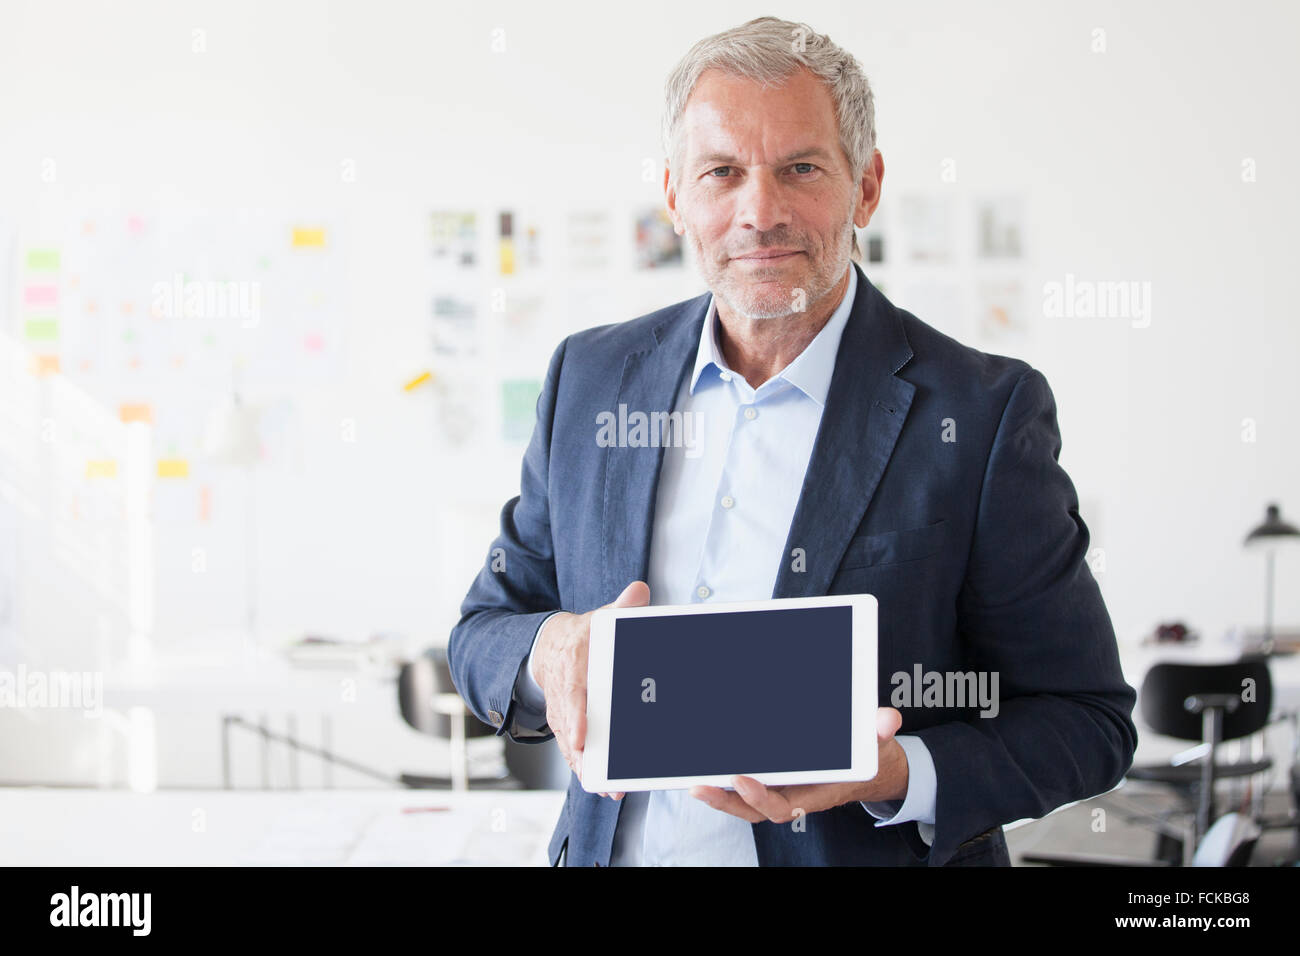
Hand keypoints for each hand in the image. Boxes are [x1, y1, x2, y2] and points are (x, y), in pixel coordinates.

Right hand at [533, 580, 649, 798]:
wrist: (548, 647)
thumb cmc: (580, 636)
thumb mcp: (597, 618)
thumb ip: (619, 608)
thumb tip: (638, 592)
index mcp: (571, 664)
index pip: (570, 693)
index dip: (575, 716)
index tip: (580, 737)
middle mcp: (562, 693)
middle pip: (570, 727)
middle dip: (583, 753)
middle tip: (598, 774)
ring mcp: (560, 713)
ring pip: (571, 745)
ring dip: (587, 768)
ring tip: (609, 788)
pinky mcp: (564, 726)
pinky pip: (573, 751)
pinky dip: (586, 769)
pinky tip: (603, 787)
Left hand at [688, 707, 908, 821]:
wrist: (869, 766)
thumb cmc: (868, 756)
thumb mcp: (879, 743)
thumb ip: (880, 731)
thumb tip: (887, 719)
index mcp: (816, 794)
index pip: (785, 807)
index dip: (762, 799)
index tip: (743, 782)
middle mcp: (794, 795)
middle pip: (753, 808)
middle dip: (727, 800)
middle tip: (703, 785)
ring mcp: (780, 788)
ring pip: (743, 800)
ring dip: (719, 793)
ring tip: (694, 781)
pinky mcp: (771, 777)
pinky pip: (744, 783)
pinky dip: (724, 780)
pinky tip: (704, 766)